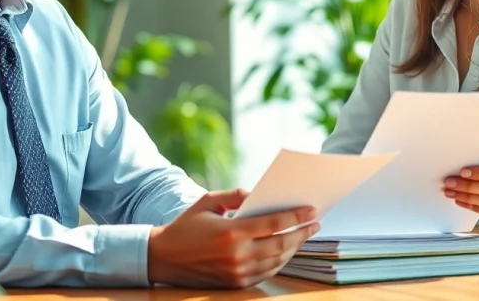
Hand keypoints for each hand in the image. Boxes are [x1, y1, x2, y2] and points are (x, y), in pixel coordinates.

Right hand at [147, 189, 318, 288]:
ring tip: (303, 236)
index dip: (296, 217)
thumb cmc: (185, 226)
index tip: (312, 211)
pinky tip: (285, 251)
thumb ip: (233, 195)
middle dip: (301, 233)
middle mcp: (237, 255)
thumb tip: (256, 195)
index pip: (274, 224)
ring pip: (276, 261)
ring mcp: (237, 272)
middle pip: (281, 244)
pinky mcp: (235, 283)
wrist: (163, 258)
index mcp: (231, 232)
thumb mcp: (207, 201)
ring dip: (294, 248)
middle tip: (315, 223)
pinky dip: (279, 262)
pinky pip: (265, 273)